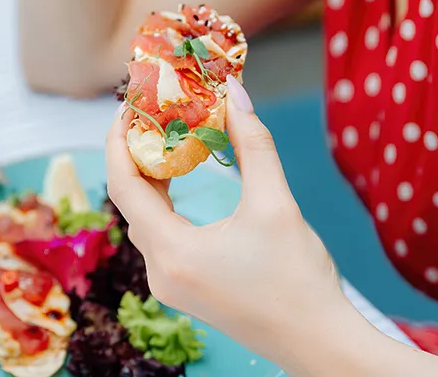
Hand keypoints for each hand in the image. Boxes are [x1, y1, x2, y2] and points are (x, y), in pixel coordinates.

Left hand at [105, 76, 347, 365]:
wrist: (318, 342)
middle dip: (139, 154)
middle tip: (155, 114)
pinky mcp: (188, 290)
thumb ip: (253, 146)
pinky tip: (183, 182)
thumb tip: (236, 94)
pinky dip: (167, 204)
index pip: (123, 186)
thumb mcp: (276, 204)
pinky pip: (163, 238)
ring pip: (147, 220)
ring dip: (153, 179)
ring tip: (169, 140)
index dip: (119, 140)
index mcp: (173, 253)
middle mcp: (161, 272)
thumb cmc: (299, 280)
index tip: (128, 106)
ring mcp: (172, 285)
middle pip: (133, 202)